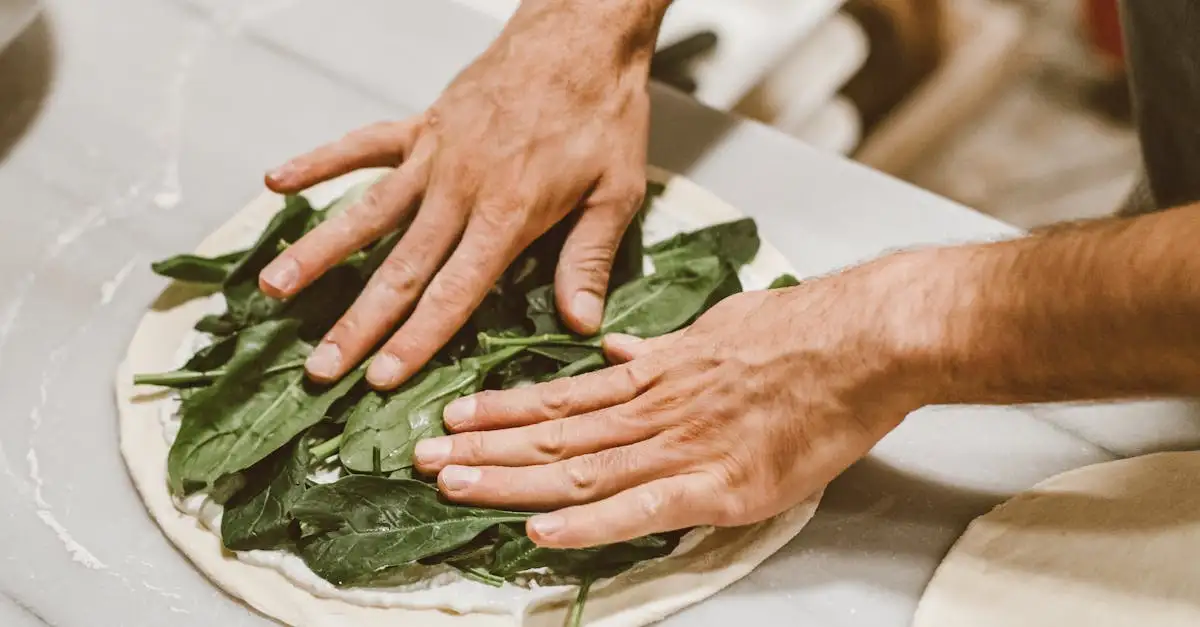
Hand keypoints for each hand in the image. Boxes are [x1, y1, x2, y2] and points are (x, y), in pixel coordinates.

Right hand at [258, 1, 665, 388]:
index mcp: (507, 214)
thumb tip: (581, 324)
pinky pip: (361, 145)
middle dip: (358, 324)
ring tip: (273, 289)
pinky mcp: (421, 125)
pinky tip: (277, 181)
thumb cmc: (604, 114)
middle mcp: (458, 190)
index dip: (416, 339)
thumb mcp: (616, 191)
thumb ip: (588, 259)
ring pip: (366, 213)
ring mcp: (432, 156)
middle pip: (399, 269)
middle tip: (320, 366)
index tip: (379, 378)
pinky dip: (318, 162)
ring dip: (318, 254)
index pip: (452, 292)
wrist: (580, 35)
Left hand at [412, 257, 941, 547]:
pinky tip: (541, 532)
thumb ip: (664, 348)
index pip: (563, 398)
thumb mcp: (718, 325)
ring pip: (580, 468)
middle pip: (554, 436)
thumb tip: (620, 352)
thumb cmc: (802, 331)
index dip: (503, 409)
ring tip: (452, 482)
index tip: (455, 413)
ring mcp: (684, 447)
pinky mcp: (722, 486)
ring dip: (510, 479)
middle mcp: (656, 410)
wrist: (864, 338)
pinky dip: (589, 524)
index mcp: (657, 375)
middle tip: (422, 455)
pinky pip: (643, 510)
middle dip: (483, 447)